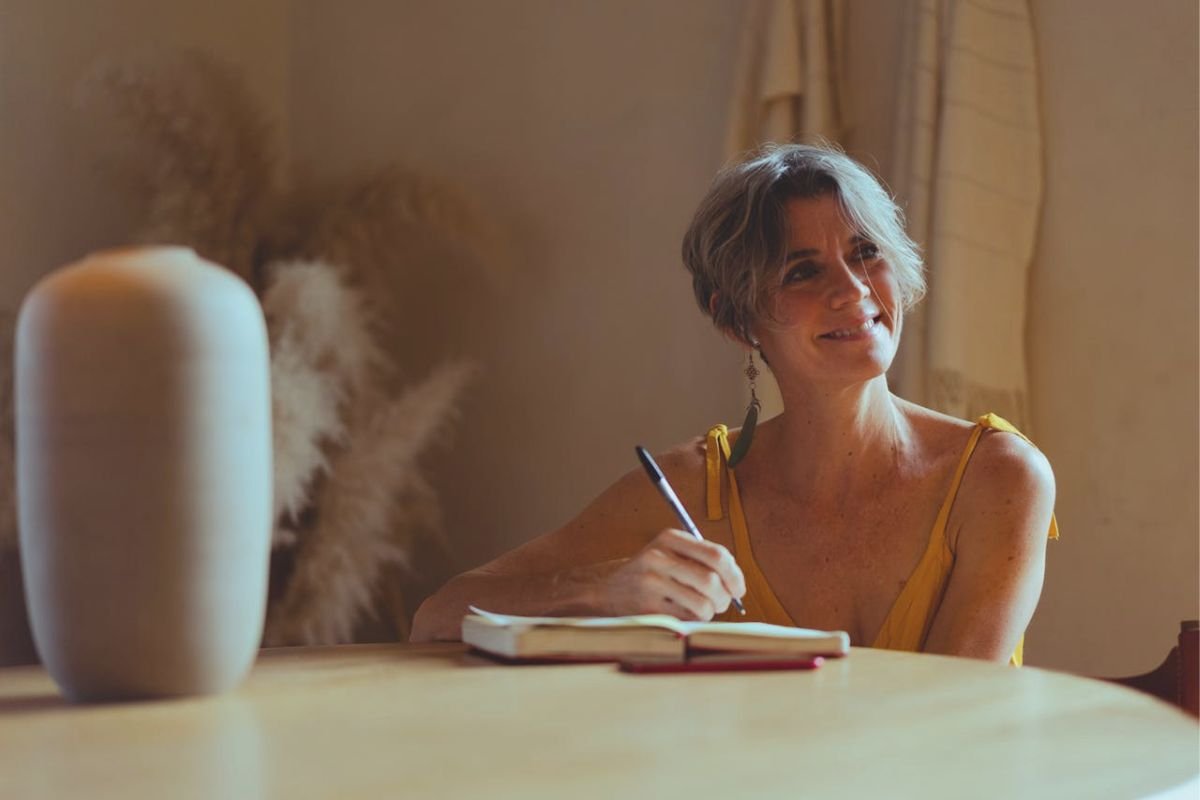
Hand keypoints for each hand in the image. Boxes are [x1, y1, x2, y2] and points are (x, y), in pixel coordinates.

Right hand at [595, 529, 745, 619]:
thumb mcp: (670, 554)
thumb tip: (737, 582)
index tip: (739, 589)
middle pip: (711, 581)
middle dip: (725, 598)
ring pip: (702, 604)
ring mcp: (651, 583)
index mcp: (670, 538)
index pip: (716, 555)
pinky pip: (687, 619)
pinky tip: (684, 614)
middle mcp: (659, 557)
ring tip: (703, 610)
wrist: (608, 591)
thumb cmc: (651, 574)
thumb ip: (702, 560)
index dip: (735, 575)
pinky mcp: (647, 607)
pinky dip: (694, 621)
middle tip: (722, 603)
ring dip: (710, 612)